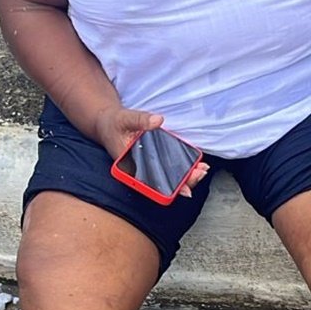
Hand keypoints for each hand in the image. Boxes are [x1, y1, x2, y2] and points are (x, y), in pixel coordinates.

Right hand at [92, 106, 209, 197]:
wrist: (108, 122)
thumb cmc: (114, 124)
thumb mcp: (125, 119)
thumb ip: (140, 120)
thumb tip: (157, 120)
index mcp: (130, 168)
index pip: (151, 185)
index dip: (168, 190)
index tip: (184, 190)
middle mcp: (141, 170)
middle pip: (164, 183)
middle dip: (184, 181)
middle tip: (200, 173)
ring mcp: (149, 164)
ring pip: (169, 176)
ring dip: (187, 175)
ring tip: (202, 169)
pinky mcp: (155, 157)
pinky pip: (171, 165)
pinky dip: (184, 166)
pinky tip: (197, 163)